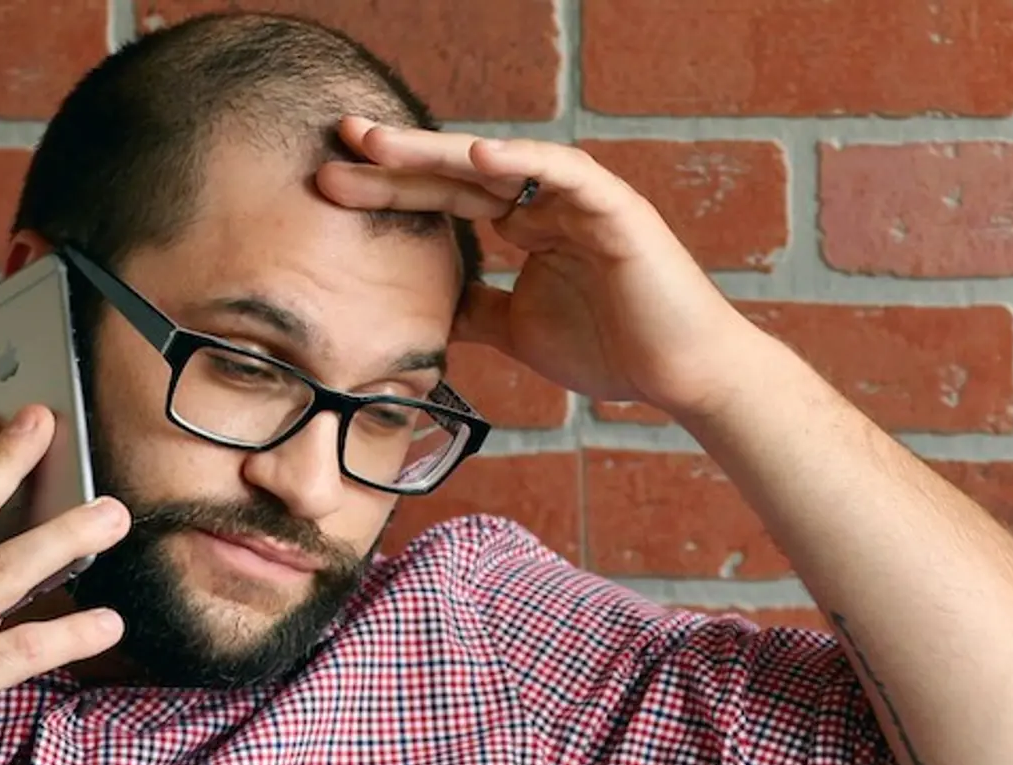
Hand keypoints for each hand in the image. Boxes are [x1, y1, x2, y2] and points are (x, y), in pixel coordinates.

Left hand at [314, 122, 771, 420]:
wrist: (682, 376)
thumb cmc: (615, 352)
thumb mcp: (519, 332)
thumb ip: (477, 312)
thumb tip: (429, 312)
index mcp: (527, 225)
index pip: (446, 199)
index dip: (390, 189)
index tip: (330, 185)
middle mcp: (548, 202)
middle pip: (459, 172)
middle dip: (397, 158)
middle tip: (337, 140)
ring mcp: (581, 200)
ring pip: (501, 163)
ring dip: (439, 152)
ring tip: (382, 144)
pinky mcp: (616, 209)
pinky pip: (564, 173)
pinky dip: (523, 162)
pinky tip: (476, 157)